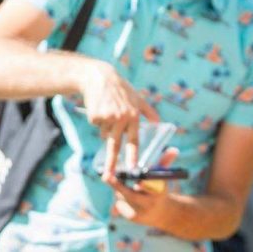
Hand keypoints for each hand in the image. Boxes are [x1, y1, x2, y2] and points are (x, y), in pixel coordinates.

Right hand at [83, 62, 158, 180]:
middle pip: (115, 144)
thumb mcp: (137, 97)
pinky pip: (96, 124)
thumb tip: (157, 123)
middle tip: (109, 175)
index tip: (133, 168)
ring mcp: (108, 117)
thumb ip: (148, 111)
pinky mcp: (95, 115)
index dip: (133, 155)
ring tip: (107, 109)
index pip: (134, 140)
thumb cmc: (120, 88)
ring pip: (105, 133)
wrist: (99, 78)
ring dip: (106, 126)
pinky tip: (99, 106)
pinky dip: (97, 118)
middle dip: (112, 161)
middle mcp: (121, 118)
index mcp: (133, 116)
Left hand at [107, 148, 178, 226]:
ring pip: (122, 197)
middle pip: (131, 196)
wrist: (161, 214)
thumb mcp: (163, 177)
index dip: (145, 186)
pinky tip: (121, 192)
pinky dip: (118, 196)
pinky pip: (119, 203)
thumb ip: (165, 163)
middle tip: (106, 176)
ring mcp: (139, 214)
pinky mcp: (131, 218)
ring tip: (116, 180)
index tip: (137, 181)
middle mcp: (149, 206)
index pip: (151, 189)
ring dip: (118, 188)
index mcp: (159, 195)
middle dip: (118, 185)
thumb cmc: (160, 189)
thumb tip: (174, 149)